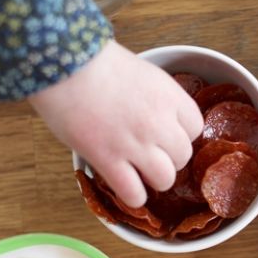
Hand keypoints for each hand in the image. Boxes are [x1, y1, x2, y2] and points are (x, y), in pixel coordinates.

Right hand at [29, 40, 202, 207]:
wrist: (61, 63)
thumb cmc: (95, 61)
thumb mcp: (141, 72)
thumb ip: (155, 97)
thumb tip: (156, 115)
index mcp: (169, 96)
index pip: (196, 127)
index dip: (181, 134)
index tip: (168, 134)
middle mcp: (159, 122)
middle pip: (183, 155)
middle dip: (170, 158)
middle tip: (151, 154)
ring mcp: (135, 144)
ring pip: (165, 179)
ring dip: (155, 179)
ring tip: (139, 172)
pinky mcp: (108, 160)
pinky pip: (134, 193)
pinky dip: (133, 196)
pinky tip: (126, 187)